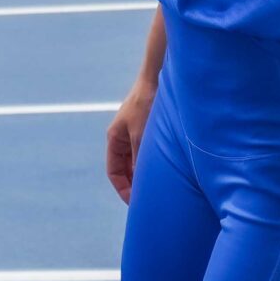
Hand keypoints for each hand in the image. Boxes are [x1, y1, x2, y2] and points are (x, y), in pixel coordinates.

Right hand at [105, 81, 154, 204]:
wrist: (157, 78)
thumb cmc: (146, 104)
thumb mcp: (141, 136)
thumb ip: (138, 160)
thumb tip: (140, 182)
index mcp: (114, 139)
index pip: (114, 172)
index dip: (123, 189)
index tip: (135, 203)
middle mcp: (122, 137)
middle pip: (125, 169)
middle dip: (134, 184)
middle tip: (147, 199)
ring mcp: (134, 132)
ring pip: (137, 161)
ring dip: (144, 173)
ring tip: (158, 187)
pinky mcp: (147, 128)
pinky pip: (146, 152)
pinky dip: (152, 162)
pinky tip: (165, 169)